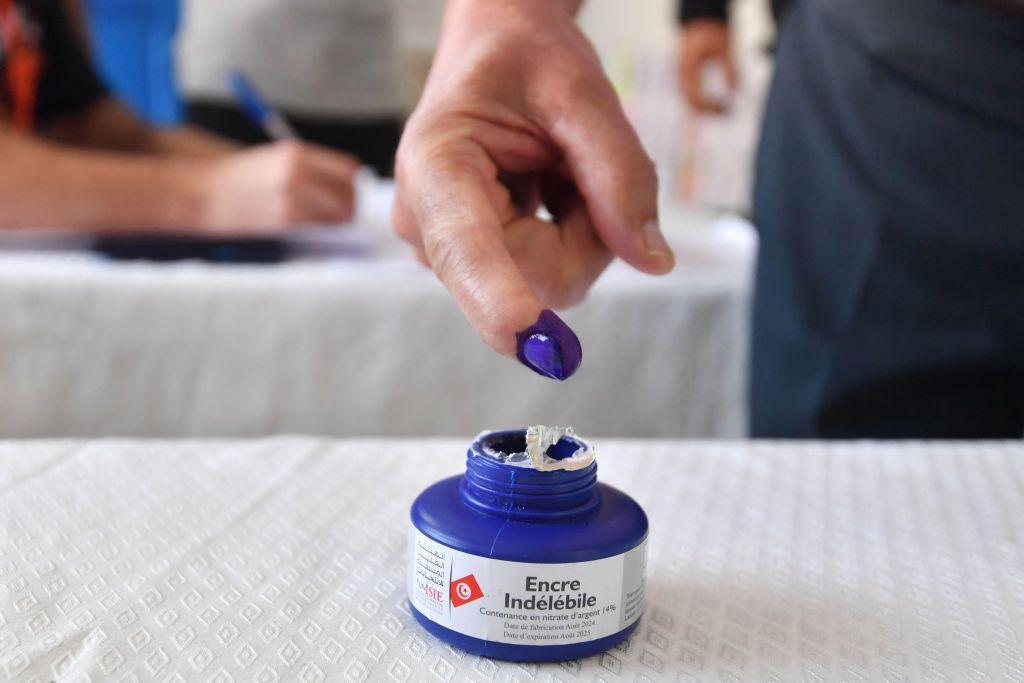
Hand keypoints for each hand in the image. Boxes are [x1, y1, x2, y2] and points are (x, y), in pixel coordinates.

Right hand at [194, 140, 357, 234]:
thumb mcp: (275, 159)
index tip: (345, 192)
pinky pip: (320, 227)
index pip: (349, 170)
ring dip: (337, 220)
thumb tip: (343, 185)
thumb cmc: (237, 177)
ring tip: (322, 220)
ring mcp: (293, 197)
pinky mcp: (285, 220)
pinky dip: (321, 229)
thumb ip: (310, 168)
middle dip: (349, 205)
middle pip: (349, 194)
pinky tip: (307, 226)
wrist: (202, 192)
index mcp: (297, 153)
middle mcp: (299, 172)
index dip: (351, 184)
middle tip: (340, 212)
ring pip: (339, 214)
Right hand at [393, 0, 673, 379]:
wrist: (496, 52)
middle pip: (540, 277)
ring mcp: (448, 252)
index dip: (498, 296)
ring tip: (556, 166)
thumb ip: (620, 174)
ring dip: (582, 228)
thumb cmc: (525, 59)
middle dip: (587, 230)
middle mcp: (427, 223)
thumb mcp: (583, 92)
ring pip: (553, 281)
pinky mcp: (473, 266)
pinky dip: (572, 234)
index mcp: (435, 166)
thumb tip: (650, 260)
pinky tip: (546, 188)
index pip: (467, 245)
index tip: (530, 342)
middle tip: (577, 160)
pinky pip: (551, 276)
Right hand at [678, 19, 736, 113]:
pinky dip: (704, 103)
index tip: (728, 108)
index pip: (695, 97)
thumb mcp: (726, 48)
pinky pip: (691, 96)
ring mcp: (681, 78)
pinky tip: (718, 104)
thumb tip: (736, 93)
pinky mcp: (685, 79)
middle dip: (709, 111)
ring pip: (690, 101)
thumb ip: (731, 69)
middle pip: (690, 102)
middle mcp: (681, 75)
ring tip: (726, 110)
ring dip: (707, 109)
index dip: (711, 106)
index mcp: (687, 68)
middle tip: (729, 113)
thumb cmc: (712, 33)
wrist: (700, 23)